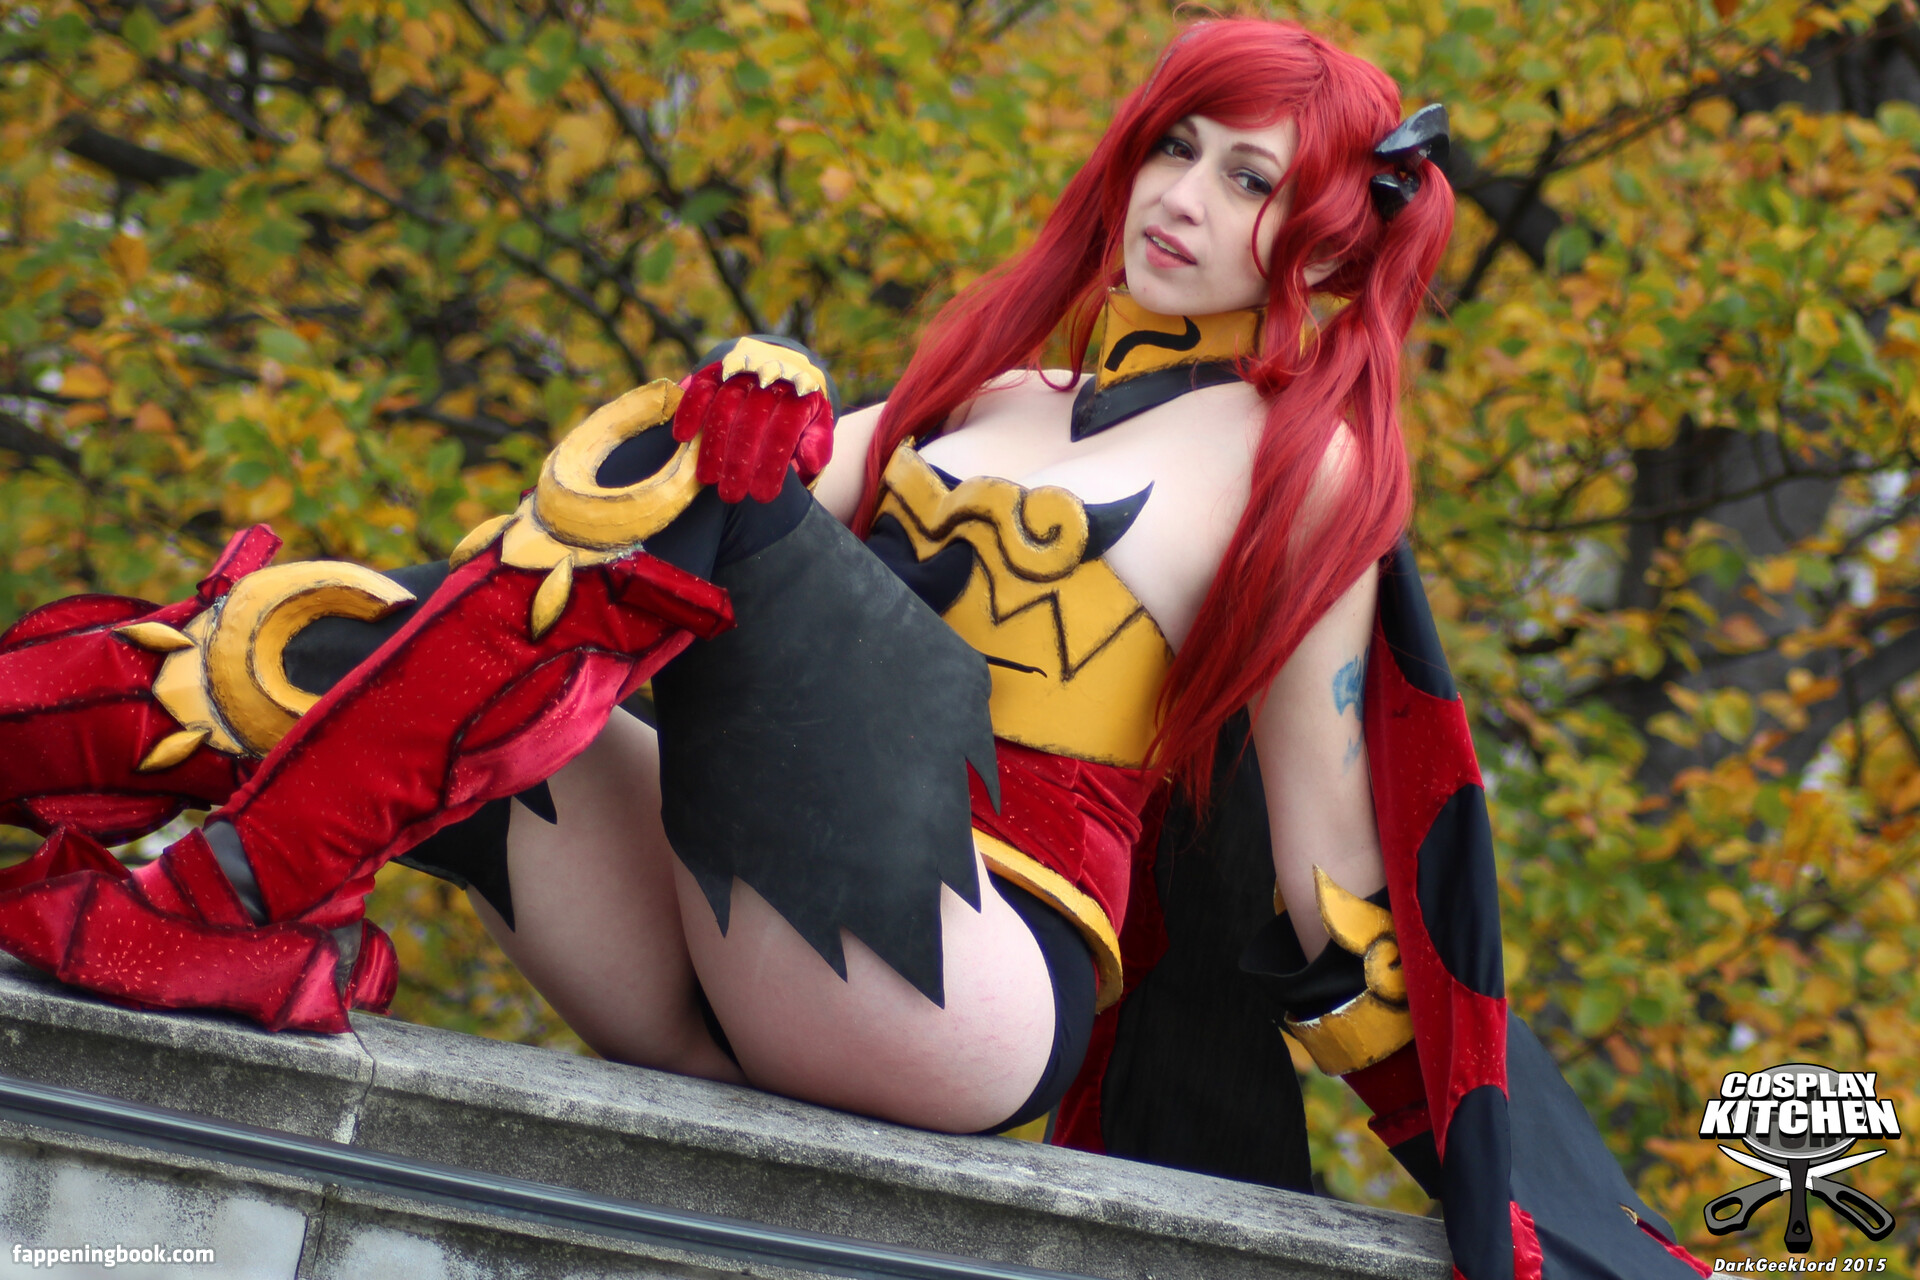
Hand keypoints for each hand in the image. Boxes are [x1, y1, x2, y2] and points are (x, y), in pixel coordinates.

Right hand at [672, 337, 833, 502]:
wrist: (784, 370)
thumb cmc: (799, 412)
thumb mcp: (818, 426)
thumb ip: (817, 444)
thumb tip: (809, 462)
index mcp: (799, 396)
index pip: (784, 431)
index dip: (772, 464)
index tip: (762, 496)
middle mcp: (769, 380)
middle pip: (751, 422)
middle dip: (739, 461)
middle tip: (730, 495)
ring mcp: (742, 373)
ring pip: (724, 407)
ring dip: (713, 444)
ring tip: (706, 478)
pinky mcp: (717, 371)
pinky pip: (701, 388)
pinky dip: (690, 410)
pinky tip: (682, 437)